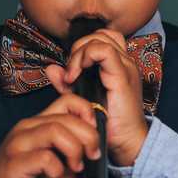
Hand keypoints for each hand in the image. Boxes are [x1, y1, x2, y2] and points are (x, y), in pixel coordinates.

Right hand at [0, 93, 101, 177]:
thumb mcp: (52, 169)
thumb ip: (71, 166)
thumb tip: (95, 175)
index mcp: (38, 123)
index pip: (68, 101)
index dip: (87, 113)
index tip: (95, 136)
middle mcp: (28, 127)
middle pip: (67, 117)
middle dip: (88, 137)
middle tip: (91, 157)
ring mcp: (19, 143)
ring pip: (56, 131)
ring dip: (74, 151)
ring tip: (75, 168)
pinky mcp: (14, 162)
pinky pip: (45, 159)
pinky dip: (57, 170)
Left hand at [43, 28, 149, 166]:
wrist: (126, 142)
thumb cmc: (108, 123)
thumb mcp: (81, 99)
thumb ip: (66, 83)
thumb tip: (51, 68)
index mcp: (118, 65)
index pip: (100, 39)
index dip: (81, 48)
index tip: (70, 71)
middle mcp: (125, 62)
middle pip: (100, 34)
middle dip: (78, 48)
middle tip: (71, 72)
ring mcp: (126, 67)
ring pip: (100, 38)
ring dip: (80, 52)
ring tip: (73, 74)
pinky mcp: (122, 75)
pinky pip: (103, 51)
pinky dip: (85, 57)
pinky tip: (76, 76)